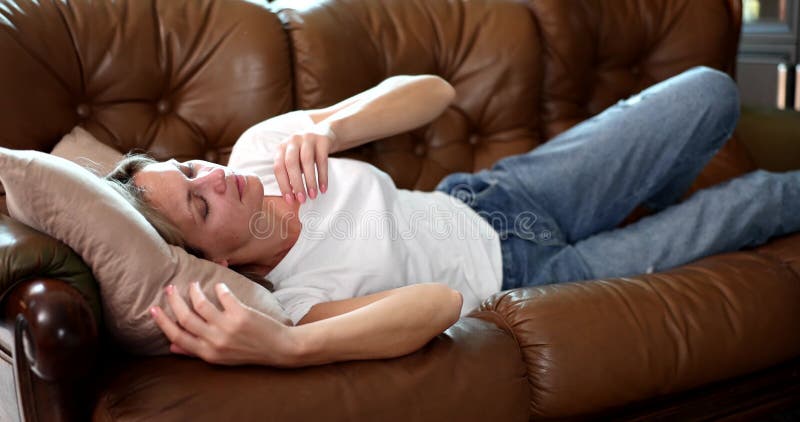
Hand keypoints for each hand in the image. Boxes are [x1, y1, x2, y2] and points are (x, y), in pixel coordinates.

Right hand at [150, 282, 299, 366]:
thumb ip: (195, 352)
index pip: (177, 337)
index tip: (153, 309)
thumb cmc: (248, 352)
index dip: (163, 322)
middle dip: (173, 301)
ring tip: (193, 285)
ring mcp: (227, 327)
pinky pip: (224, 296)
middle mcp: (215, 341)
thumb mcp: (219, 358)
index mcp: (207, 353)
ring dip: (193, 291)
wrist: (279, 349)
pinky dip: (220, 288)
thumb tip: (171, 347)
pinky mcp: (241, 314)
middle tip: (169, 289)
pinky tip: (220, 285)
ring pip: (201, 304)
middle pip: (185, 318)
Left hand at [274, 123, 334, 203]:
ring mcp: (307, 138)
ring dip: (310, 181)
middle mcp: (292, 141)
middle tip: (302, 199)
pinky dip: (323, 176)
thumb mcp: (294, 159)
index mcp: (282, 147)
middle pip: (291, 163)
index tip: (289, 200)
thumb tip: (291, 196)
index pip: (278, 167)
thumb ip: (290, 174)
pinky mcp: (322, 140)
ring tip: (313, 195)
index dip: (283, 185)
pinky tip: (323, 188)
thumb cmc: (305, 152)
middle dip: (296, 184)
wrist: (323, 133)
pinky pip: (322, 160)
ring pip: (307, 161)